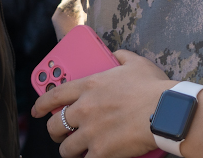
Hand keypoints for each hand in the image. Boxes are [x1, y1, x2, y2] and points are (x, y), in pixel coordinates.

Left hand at [32, 50, 171, 157]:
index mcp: (89, 85)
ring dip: (70, 149)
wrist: (166, 111)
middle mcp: (84, 108)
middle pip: (54, 125)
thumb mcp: (136, 63)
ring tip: (76, 149)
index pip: (53, 95)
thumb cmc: (153, 87)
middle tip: (61, 133)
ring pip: (65, 148)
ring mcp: (90, 132)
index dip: (40, 104)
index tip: (36, 110)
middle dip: (55, 131)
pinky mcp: (100, 151)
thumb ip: (120, 57)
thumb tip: (114, 54)